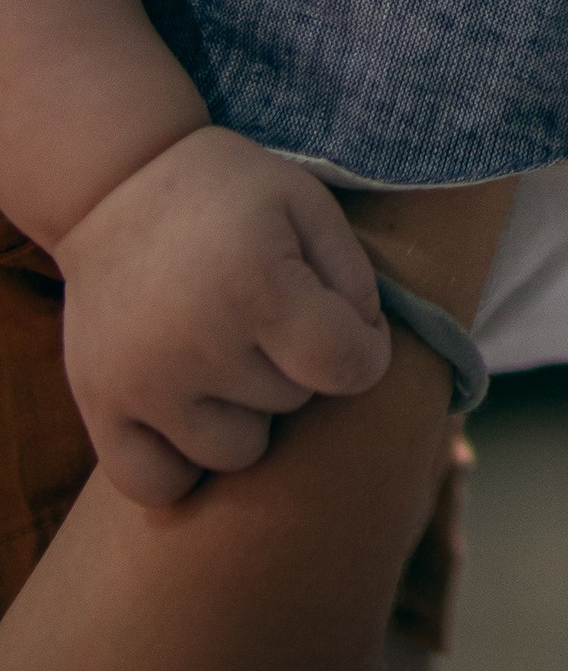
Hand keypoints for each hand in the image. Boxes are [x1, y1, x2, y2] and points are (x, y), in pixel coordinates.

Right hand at [55, 126, 393, 504]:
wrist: (114, 186)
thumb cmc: (229, 193)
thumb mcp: (307, 204)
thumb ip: (354, 278)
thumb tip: (364, 353)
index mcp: (257, 286)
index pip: (348, 368)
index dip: (365, 349)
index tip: (348, 324)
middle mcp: (198, 344)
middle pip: (292, 403)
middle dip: (294, 364)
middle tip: (261, 314)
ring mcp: (143, 383)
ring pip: (237, 452)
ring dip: (244, 414)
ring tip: (222, 355)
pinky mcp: (99, 406)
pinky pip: (157, 485)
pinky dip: (179, 465)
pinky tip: (187, 414)